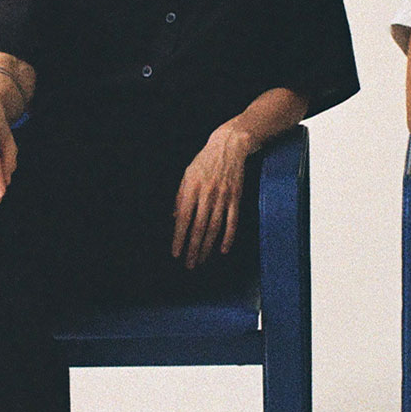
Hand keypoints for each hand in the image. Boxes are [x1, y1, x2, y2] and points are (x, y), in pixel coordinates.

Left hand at [173, 120, 253, 268]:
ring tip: (201, 260)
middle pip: (199, 227)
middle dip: (193, 248)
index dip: (179, 237)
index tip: (175, 252)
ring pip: (215, 227)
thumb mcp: (187, 175)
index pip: (184, 218)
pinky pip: (232, 221)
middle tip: (188, 264)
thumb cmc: (205, 161)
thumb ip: (180, 196)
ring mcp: (223, 197)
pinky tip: (223, 249)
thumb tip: (175, 218)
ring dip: (207, 246)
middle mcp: (207, 195)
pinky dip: (228, 237)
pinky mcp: (236, 198)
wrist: (230, 147)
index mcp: (192, 189)